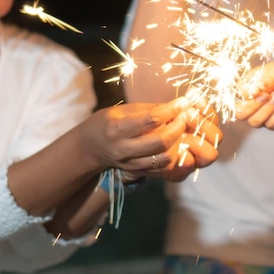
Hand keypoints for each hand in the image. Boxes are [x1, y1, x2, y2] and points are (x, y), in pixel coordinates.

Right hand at [82, 97, 219, 181]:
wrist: (90, 147)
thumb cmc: (107, 122)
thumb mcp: (123, 110)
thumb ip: (149, 109)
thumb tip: (176, 106)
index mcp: (117, 128)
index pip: (151, 119)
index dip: (171, 110)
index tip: (183, 102)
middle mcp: (123, 148)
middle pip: (161, 142)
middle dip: (178, 127)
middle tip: (184, 117)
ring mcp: (130, 164)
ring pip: (165, 158)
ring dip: (178, 142)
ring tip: (179, 130)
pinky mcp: (137, 172)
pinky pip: (163, 168)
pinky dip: (173, 156)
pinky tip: (174, 144)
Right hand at [235, 59, 273, 129]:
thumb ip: (265, 82)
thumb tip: (251, 92)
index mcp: (250, 84)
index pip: (238, 94)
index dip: (247, 95)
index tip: (260, 91)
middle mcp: (254, 100)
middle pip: (240, 113)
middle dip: (252, 107)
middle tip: (267, 96)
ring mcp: (263, 113)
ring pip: (254, 121)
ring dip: (267, 110)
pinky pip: (271, 124)